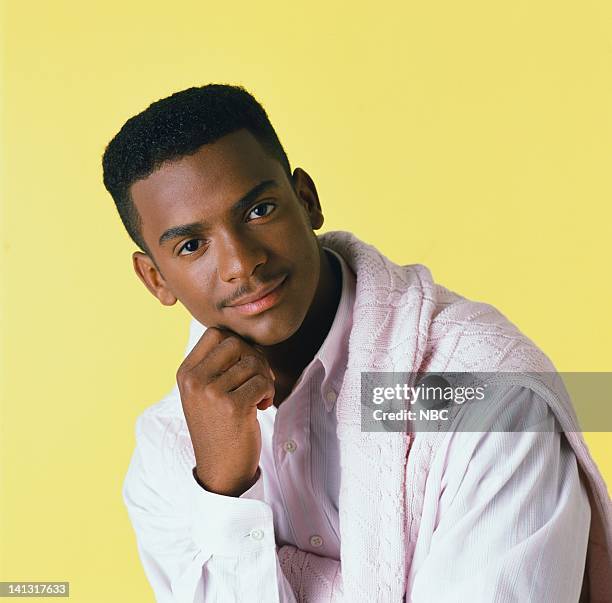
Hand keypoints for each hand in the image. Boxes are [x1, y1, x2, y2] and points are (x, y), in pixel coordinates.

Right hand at [176, 327, 274, 496]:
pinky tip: (261, 408)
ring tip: (258, 397)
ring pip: (253, 362)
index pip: (216, 333)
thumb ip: (219, 363)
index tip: (243, 366)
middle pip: (235, 343)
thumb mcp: (206, 392)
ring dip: (264, 378)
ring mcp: (211, 393)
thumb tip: (247, 336)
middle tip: (257, 380)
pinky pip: (262, 382)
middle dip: (254, 358)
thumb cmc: (220, 426)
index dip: (237, 344)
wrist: (220, 469)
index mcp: (186, 372)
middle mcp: (194, 380)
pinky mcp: (232, 407)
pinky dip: (268, 393)